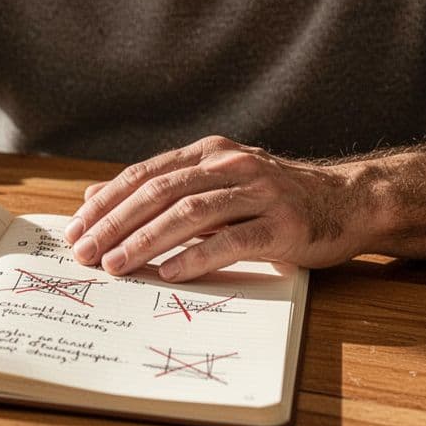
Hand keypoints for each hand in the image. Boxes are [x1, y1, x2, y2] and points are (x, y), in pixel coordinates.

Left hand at [64, 136, 369, 280]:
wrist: (350, 201)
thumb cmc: (275, 198)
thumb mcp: (218, 182)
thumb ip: (163, 188)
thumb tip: (95, 197)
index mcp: (210, 153)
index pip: (146, 175)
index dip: (107, 201)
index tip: (75, 228)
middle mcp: (232, 166)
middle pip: (160, 192)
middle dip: (115, 223)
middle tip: (84, 251)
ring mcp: (259, 194)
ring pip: (190, 213)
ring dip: (146, 240)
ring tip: (116, 265)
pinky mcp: (283, 226)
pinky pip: (232, 241)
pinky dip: (196, 257)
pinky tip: (168, 272)